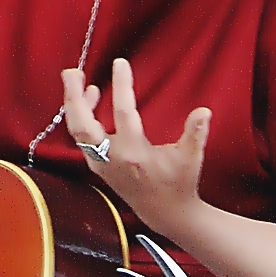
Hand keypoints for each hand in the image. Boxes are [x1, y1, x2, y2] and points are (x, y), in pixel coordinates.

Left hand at [62, 57, 211, 238]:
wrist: (164, 213)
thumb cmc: (179, 183)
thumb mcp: (190, 158)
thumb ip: (196, 133)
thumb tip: (204, 111)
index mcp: (134, 153)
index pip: (123, 112)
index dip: (121, 86)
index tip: (120, 63)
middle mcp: (112, 158)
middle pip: (82, 124)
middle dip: (73, 97)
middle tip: (71, 72)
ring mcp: (102, 164)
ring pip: (77, 132)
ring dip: (74, 106)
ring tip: (78, 81)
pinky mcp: (98, 166)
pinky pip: (81, 139)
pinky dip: (80, 119)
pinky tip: (88, 103)